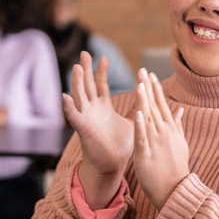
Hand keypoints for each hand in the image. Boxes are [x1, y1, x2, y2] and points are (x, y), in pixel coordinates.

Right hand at [63, 52, 133, 209]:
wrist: (114, 165)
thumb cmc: (123, 145)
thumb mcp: (134, 121)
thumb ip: (140, 107)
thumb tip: (152, 96)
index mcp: (103, 108)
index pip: (100, 85)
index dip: (100, 71)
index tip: (104, 57)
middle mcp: (92, 111)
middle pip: (87, 85)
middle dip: (85, 69)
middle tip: (84, 53)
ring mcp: (86, 119)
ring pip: (79, 97)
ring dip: (77, 82)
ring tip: (77, 68)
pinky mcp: (84, 130)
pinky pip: (74, 117)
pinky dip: (69, 107)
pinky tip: (66, 96)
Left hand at [132, 69, 189, 210]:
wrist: (175, 190)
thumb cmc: (176, 168)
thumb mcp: (180, 143)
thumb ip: (178, 125)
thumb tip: (180, 110)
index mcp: (170, 129)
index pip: (162, 104)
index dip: (156, 88)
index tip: (151, 74)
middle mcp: (164, 132)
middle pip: (154, 105)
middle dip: (148, 87)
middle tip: (142, 70)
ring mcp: (155, 142)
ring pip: (148, 117)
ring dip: (144, 100)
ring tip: (139, 84)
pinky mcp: (146, 153)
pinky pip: (142, 136)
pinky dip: (141, 125)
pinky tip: (138, 113)